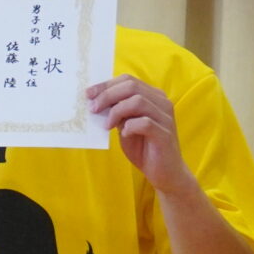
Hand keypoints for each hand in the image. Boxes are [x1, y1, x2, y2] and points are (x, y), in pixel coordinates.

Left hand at [88, 75, 192, 193]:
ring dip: (116, 111)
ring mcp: (165, 118)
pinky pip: (145, 123)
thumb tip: (96, 101)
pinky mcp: (165, 134)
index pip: (128, 80)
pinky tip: (124, 134)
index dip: (106, 85)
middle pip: (132, 86)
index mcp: (153, 96)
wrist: (164, 173)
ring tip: (107, 125)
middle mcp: (162, 103)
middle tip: (93, 108)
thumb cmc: (144, 147)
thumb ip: (117, 111)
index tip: (88, 94)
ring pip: (138, 101)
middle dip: (108, 95)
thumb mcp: (126, 125)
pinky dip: (130, 127)